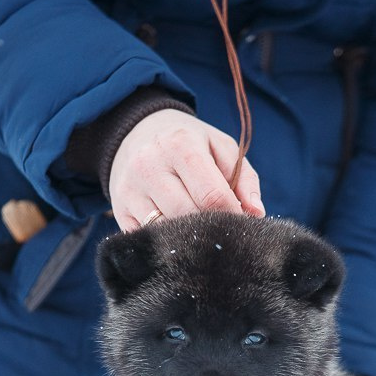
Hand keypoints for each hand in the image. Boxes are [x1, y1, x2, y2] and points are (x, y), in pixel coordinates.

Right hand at [109, 109, 264, 230]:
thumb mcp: (221, 148)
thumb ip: (244, 179)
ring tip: (202, 235)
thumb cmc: (189, 144)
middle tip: (224, 233)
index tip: (242, 225)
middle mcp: (149, 166)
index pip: (212, 196)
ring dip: (189, 239)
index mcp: (180, 145)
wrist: (136, 132)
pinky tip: (178, 237)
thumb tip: (255, 214)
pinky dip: (166, 243)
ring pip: (165, 231)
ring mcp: (129, 190)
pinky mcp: (119, 210)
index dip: (233, 217)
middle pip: (188, 216)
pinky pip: (146, 239)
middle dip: (211, 229)